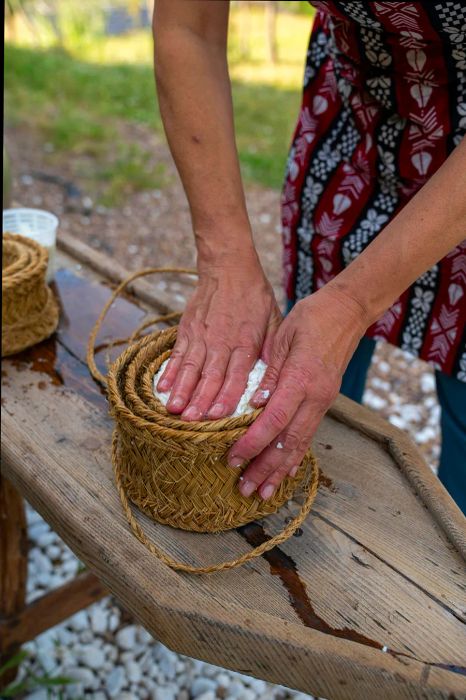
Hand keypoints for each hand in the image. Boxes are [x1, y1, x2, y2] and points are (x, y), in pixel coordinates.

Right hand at [156, 255, 281, 419]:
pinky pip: (176, 354)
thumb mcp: (273, 321)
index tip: (217, 416)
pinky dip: (168, 372)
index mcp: (245, 341)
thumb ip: (272, 351)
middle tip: (191, 422)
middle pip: (209, 375)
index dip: (226, 396)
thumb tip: (271, 382)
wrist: (229, 267)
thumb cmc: (255, 296)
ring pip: (190, 367)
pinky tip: (161, 389)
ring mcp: (201, 336)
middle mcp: (221, 341)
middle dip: (200, 400)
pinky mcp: (187, 329)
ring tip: (173, 410)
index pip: (235, 374)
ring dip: (181, 390)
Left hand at [227, 285, 368, 499]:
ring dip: (281, 470)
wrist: (347, 311)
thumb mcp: (282, 338)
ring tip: (264, 492)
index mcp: (301, 379)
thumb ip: (269, 374)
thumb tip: (254, 405)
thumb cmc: (311, 317)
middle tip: (245, 489)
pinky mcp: (326, 400)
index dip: (252, 443)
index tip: (233, 459)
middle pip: (288, 442)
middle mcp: (316, 396)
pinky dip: (297, 455)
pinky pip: (309, 433)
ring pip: (301, 444)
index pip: (273, 421)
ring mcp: (324, 400)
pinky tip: (287, 471)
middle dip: (265, 468)